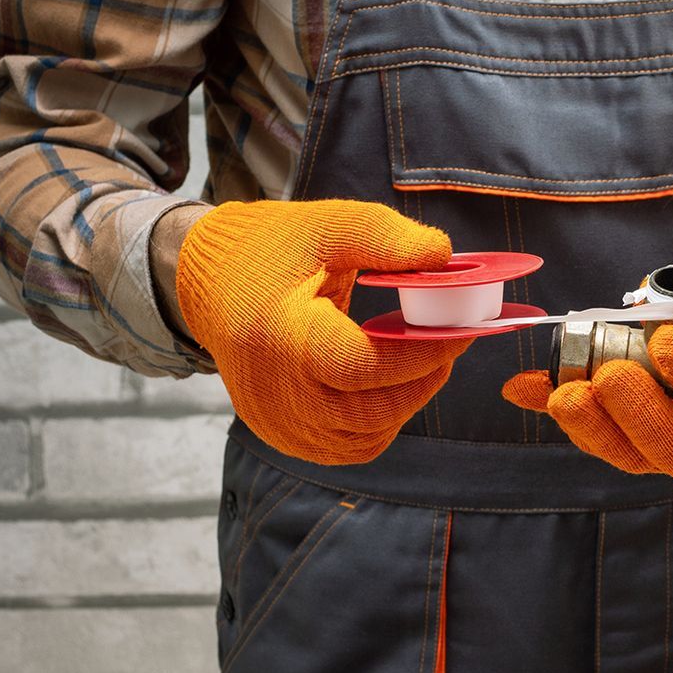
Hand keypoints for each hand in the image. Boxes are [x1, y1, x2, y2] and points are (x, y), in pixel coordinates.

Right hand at [175, 199, 469, 464]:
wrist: (210, 284)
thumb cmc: (272, 250)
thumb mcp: (328, 226)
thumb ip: (386, 238)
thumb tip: (446, 257)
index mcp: (281, 335)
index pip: (363, 364)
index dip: (422, 352)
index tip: (461, 329)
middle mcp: (275, 391)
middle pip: (373, 410)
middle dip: (424, 377)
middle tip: (448, 342)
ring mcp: (277, 421)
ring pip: (367, 437)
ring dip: (405, 401)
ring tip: (415, 357)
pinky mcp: (282, 435)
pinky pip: (349, 446)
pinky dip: (379, 421)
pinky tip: (383, 383)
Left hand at [502, 271, 672, 478]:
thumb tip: (638, 306)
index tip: (666, 342)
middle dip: (638, 416)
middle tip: (609, 377)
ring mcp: (670, 446)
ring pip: (635, 457)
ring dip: (592, 425)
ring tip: (562, 393)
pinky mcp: (630, 443)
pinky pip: (596, 437)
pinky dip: (558, 410)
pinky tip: (526, 388)